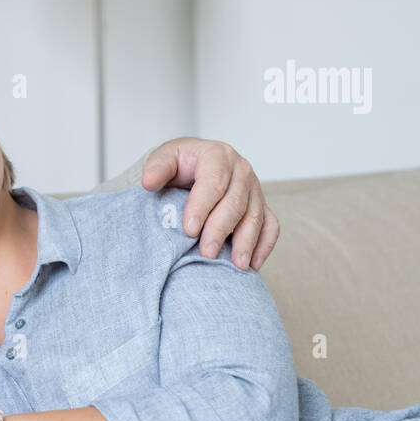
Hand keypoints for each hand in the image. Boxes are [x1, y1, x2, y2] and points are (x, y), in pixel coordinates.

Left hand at [140, 137, 280, 270]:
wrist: (195, 165)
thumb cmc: (180, 164)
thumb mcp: (164, 158)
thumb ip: (157, 168)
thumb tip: (149, 182)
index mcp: (217, 155)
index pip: (213, 181)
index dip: (202, 206)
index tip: (189, 230)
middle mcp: (241, 170)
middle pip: (235, 202)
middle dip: (221, 229)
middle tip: (207, 253)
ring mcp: (254, 188)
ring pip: (255, 216)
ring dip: (246, 242)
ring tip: (236, 265)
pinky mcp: (261, 205)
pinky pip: (270, 225)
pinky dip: (264, 245)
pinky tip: (253, 265)